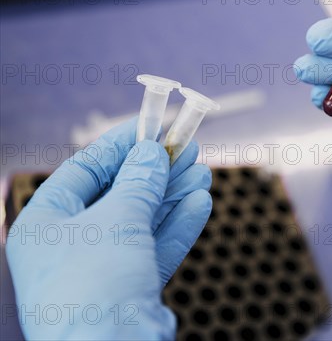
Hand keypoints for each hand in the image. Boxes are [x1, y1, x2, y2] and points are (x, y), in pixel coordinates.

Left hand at [6, 118, 211, 339]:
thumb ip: (139, 182)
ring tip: (202, 170)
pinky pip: (155, 248)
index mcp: (46, 223)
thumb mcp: (118, 219)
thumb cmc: (96, 284)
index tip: (151, 125)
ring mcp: (102, 269)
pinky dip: (178, 225)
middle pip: (119, 194)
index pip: (85, 169)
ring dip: (173, 195)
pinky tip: (201, 201)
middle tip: (186, 146)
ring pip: (143, 221)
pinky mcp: (130, 289)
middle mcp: (69, 245)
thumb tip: (151, 153)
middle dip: (155, 170)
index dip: (120, 144)